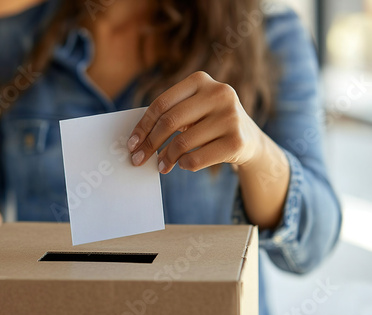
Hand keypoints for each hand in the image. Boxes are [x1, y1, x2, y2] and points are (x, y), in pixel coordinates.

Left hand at [127, 71, 263, 172]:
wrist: (249, 140)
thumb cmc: (210, 123)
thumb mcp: (193, 110)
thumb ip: (169, 116)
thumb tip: (137, 141)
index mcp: (201, 80)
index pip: (162, 104)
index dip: (143, 126)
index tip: (132, 143)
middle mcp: (219, 93)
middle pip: (170, 122)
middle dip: (150, 144)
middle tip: (138, 159)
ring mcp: (231, 116)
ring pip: (182, 143)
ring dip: (166, 158)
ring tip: (161, 166)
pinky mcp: (237, 141)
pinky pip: (196, 159)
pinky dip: (184, 165)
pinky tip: (184, 164)